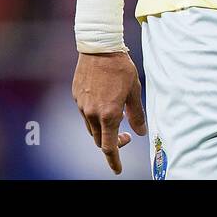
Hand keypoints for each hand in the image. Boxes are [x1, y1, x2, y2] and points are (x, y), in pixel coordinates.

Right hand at [71, 50, 147, 173]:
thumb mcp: (134, 91)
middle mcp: (92, 113)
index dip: (114, 160)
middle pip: (99, 140)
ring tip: (116, 115)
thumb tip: (140, 132)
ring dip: (102, 129)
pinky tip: (104, 101)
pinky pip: (85, 113)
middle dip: (111, 142)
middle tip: (126, 135)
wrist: (99, 47)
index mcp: (109, 115)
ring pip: (91, 127)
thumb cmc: (120, 68)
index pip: (109, 147)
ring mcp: (82, 105)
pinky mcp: (76, 96)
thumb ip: (136, 115)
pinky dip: (95, 115)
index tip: (118, 169)